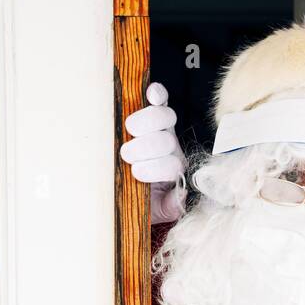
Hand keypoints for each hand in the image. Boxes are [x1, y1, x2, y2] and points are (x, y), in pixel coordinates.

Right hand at [120, 82, 186, 224]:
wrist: (125, 189)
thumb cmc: (139, 197)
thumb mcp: (155, 210)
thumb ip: (170, 207)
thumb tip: (180, 195)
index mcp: (172, 170)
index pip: (172, 165)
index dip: (156, 168)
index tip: (136, 173)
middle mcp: (170, 147)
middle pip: (167, 140)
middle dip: (147, 147)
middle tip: (126, 154)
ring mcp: (162, 127)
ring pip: (164, 117)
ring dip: (146, 123)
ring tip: (130, 130)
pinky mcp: (150, 109)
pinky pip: (160, 97)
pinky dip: (157, 93)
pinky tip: (150, 94)